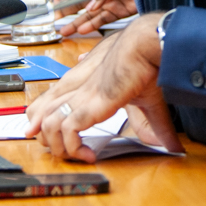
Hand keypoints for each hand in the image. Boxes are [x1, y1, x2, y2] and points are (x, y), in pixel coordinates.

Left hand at [23, 15, 182, 160]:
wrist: (143, 48)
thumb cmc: (144, 67)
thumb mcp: (145, 103)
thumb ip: (150, 124)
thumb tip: (166, 142)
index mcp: (85, 89)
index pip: (51, 107)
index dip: (52, 128)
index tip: (74, 146)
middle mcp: (77, 93)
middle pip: (40, 115)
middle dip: (48, 141)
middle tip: (70, 155)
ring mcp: (80, 98)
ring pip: (47, 125)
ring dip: (60, 148)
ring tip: (79, 157)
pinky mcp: (89, 104)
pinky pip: (67, 130)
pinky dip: (73, 147)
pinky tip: (89, 153)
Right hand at [55, 0, 136, 35]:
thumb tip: (90, 7)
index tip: (52, 5)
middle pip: (80, 4)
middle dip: (67, 13)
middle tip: (54, 21)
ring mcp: (110, 2)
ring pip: (89, 15)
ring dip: (77, 23)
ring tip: (64, 31)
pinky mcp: (119, 11)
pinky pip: (103, 20)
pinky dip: (93, 25)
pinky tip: (83, 29)